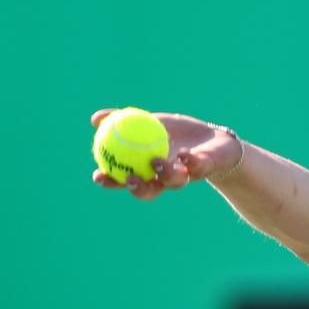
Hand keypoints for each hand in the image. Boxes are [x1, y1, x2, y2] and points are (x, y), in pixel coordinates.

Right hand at [90, 109, 241, 200]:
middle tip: (129, 178)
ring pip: (173, 182)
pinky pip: (197, 167)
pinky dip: (190, 161)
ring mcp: (186, 175)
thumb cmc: (176, 134)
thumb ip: (123, 121)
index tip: (98, 175)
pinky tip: (183, 154)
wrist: (213, 139)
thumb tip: (95, 118)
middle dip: (137, 188)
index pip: (125, 180)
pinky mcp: (205, 168)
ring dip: (164, 174)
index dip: (111, 181)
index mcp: (148, 171)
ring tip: (157, 161)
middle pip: (148, 190)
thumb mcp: (148, 123)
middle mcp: (165, 179)